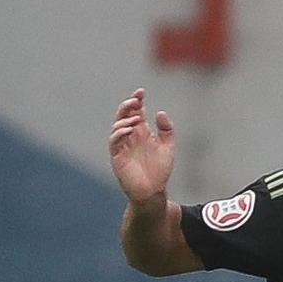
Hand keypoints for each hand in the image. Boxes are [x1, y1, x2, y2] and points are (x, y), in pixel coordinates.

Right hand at [108, 88, 175, 205]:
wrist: (154, 190)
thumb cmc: (160, 170)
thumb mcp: (168, 147)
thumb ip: (166, 130)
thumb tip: (160, 112)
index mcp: (142, 132)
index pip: (136, 111)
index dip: (137, 100)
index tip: (141, 91)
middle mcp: (131, 136)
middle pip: (124, 115)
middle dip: (128, 105)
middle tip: (135, 99)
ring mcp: (123, 145)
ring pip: (117, 126)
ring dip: (125, 119)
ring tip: (137, 118)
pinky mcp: (117, 156)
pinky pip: (114, 141)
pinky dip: (119, 132)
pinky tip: (129, 129)